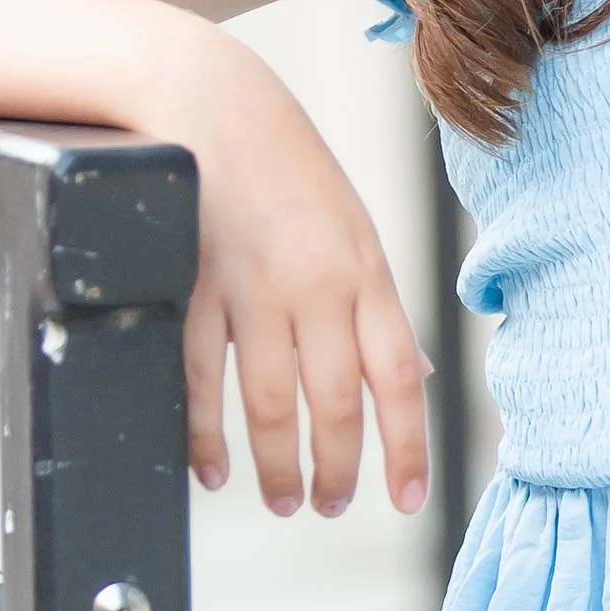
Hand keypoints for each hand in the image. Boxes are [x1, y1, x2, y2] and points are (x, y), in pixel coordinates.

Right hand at [162, 31, 430, 522]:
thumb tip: (417, 377)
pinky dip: (204, 433)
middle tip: (331, 508)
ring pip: (267, 403)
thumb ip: (381, 306)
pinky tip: (213, 470)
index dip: (407, 446)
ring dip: (278, 466)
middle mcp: (314, 285)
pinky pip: (200, 378)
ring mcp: (250, 288)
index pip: (399, 376)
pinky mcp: (192, 287)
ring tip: (284, 502)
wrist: (214, 102)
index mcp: (365, 270)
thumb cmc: (291, 168)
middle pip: (332, 402)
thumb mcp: (355, 228)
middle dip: (336, 471)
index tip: (406, 501)